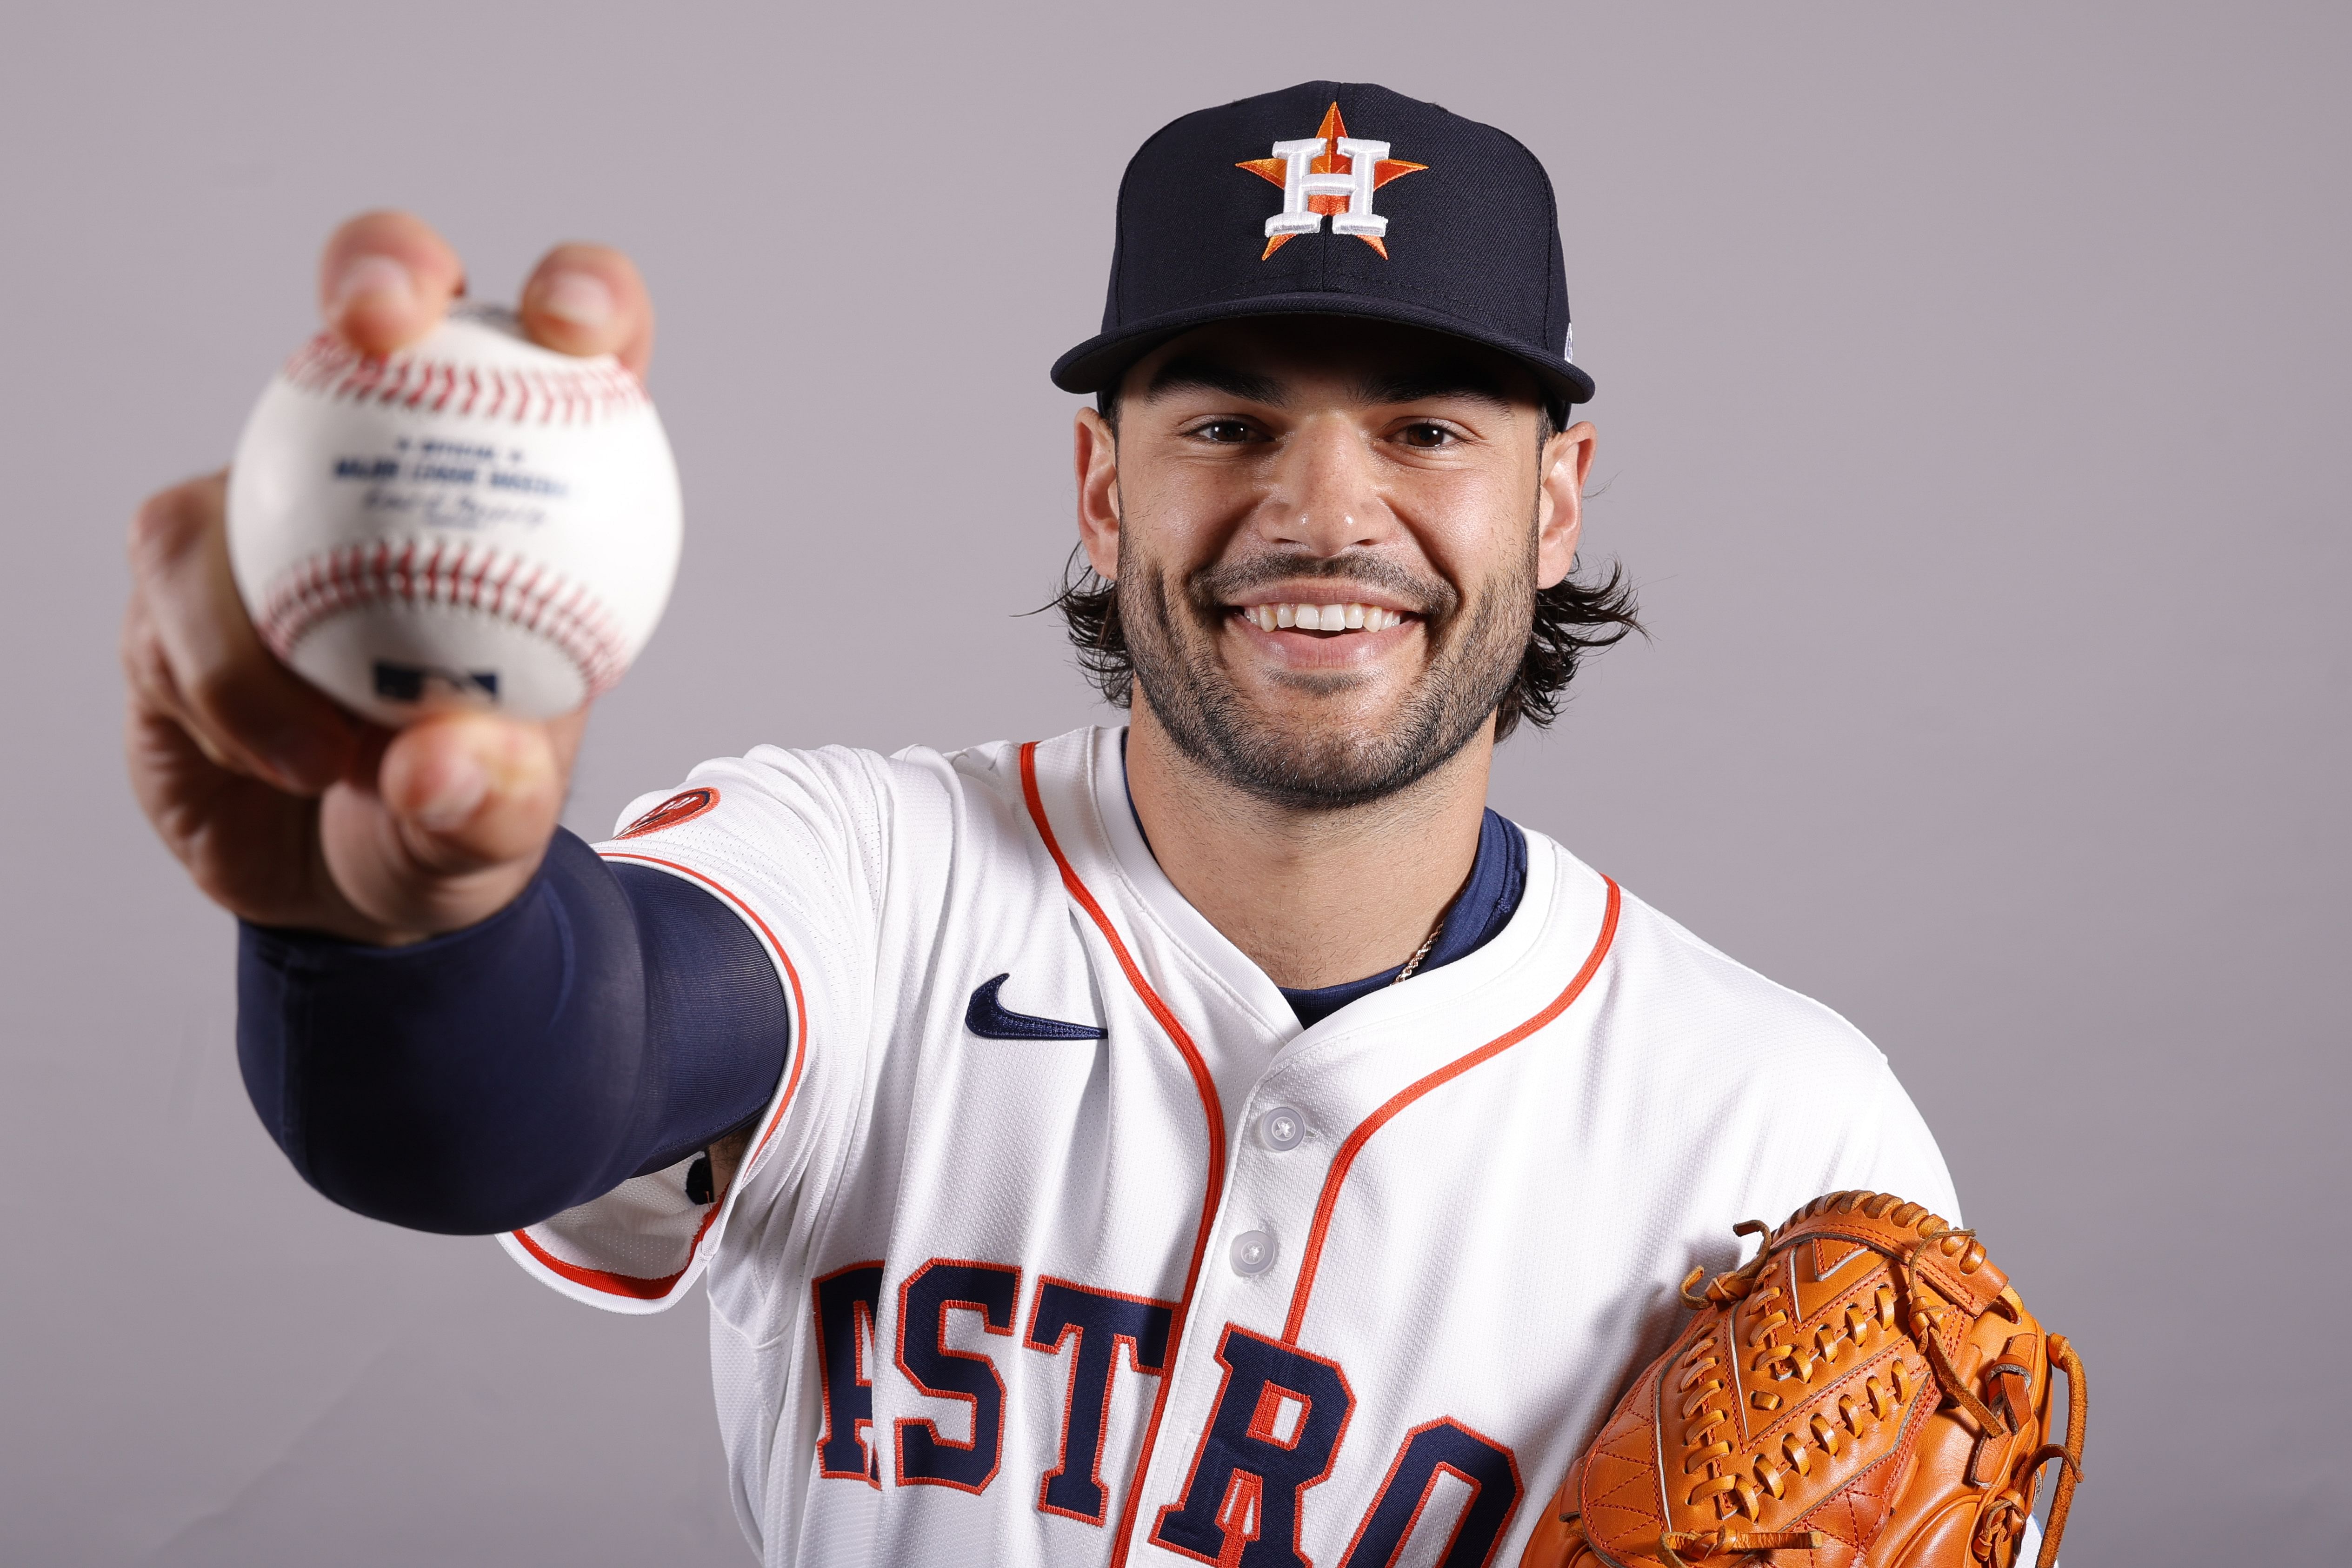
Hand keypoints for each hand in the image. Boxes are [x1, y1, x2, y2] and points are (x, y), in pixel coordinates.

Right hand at [122, 212, 655, 943]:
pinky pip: (178, 605)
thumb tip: (445, 764)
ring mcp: (273, 496)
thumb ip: (490, 803)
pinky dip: (227, 695)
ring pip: (239, 484)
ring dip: (269, 635)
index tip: (572, 327)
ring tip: (337, 759)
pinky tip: (282, 758)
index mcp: (529, 478)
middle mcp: (397, 453)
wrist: (346, 876)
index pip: (577, 351)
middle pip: (387, 303)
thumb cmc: (456, 820)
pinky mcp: (178, 562)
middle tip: (375, 325)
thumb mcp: (498, 835)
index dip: (581, 297)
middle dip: (382, 267)